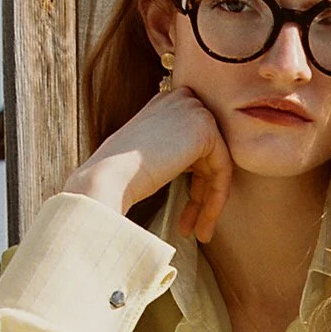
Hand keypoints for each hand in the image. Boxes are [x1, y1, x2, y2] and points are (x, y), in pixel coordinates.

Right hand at [62, 74, 234, 240]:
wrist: (107, 177)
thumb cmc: (118, 176)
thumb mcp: (149, 156)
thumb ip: (174, 153)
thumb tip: (201, 171)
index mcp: (166, 102)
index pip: (194, 144)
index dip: (194, 182)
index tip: (185, 215)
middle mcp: (181, 98)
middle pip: (209, 155)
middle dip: (203, 195)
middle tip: (193, 229)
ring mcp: (194, 109)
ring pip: (218, 165)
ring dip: (209, 204)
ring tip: (198, 233)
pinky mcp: (205, 128)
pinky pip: (223, 169)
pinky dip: (215, 200)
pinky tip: (202, 226)